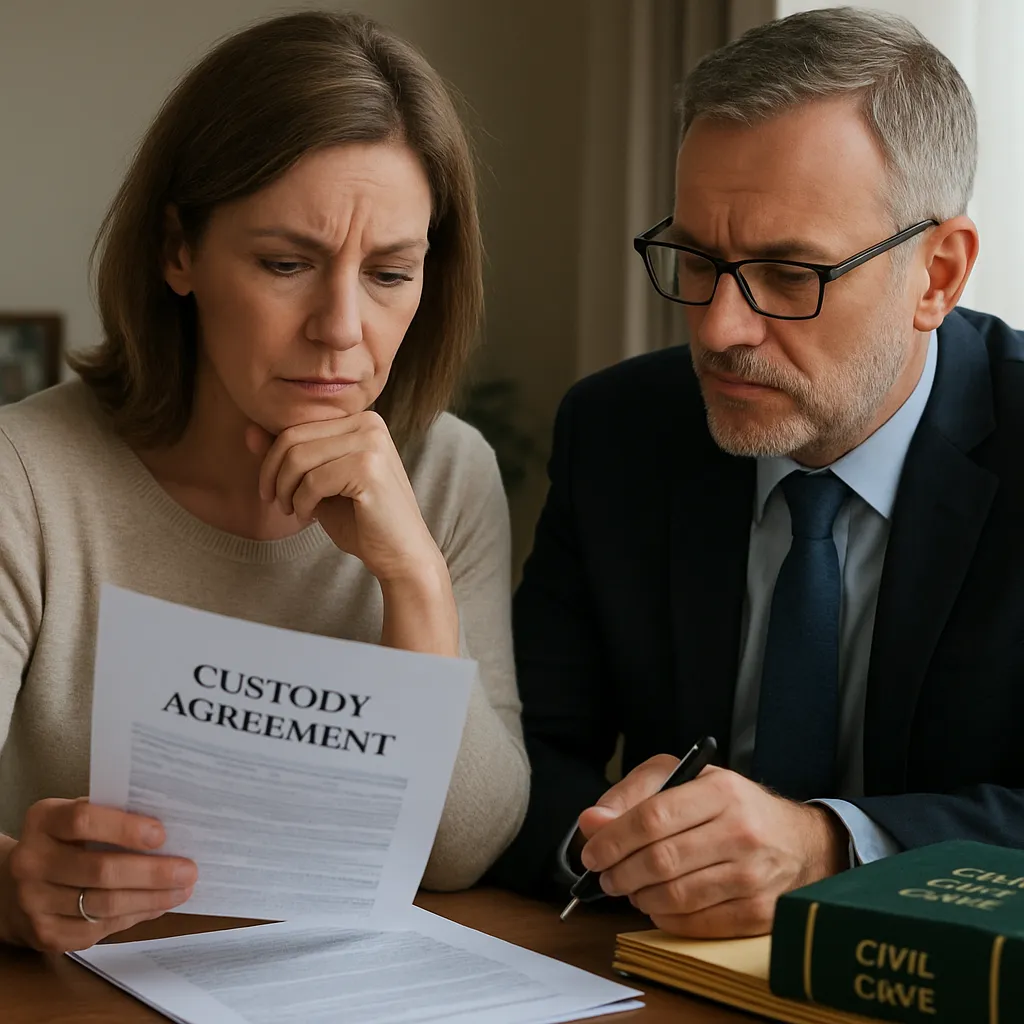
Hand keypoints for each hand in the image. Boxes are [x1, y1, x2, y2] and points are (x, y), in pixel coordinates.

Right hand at [0, 798, 196, 951]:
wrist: (16, 886)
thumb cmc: (65, 842)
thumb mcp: (78, 819)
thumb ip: (113, 816)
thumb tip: (172, 827)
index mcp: (43, 821)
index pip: (83, 820)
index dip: (124, 828)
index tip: (161, 834)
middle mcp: (31, 861)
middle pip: (100, 870)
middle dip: (152, 872)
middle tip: (188, 871)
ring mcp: (34, 902)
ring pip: (104, 904)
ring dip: (151, 898)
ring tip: (182, 890)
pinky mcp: (45, 934)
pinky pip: (99, 928)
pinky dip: (135, 916)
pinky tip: (157, 906)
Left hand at [246, 413, 441, 584]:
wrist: (401, 554)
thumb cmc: (361, 520)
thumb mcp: (317, 483)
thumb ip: (288, 456)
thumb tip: (249, 430)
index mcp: (361, 420)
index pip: (296, 427)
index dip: (272, 460)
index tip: (272, 490)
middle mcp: (370, 424)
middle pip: (293, 439)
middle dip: (273, 475)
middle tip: (277, 504)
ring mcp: (372, 444)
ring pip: (298, 459)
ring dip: (286, 491)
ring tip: (294, 511)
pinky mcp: (370, 469)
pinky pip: (313, 481)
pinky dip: (302, 503)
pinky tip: (311, 516)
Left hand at [576, 757, 847, 937]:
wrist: (798, 841)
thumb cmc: (731, 806)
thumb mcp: (683, 779)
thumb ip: (632, 795)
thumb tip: (591, 822)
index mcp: (720, 790)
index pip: (653, 817)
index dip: (613, 839)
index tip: (591, 852)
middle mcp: (742, 832)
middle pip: (661, 860)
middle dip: (620, 872)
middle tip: (604, 875)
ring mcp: (753, 876)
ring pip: (676, 896)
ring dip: (639, 896)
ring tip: (630, 887)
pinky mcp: (758, 912)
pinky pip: (696, 923)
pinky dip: (665, 917)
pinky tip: (658, 903)